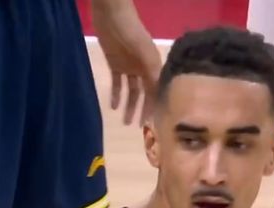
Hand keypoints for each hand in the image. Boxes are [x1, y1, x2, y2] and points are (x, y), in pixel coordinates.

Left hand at [92, 0, 161, 125]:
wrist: (112, 15)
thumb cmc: (132, 32)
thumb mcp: (145, 55)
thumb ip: (153, 75)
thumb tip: (161, 98)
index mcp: (154, 66)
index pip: (158, 91)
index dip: (157, 107)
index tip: (156, 124)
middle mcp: (144, 69)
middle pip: (145, 94)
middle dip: (143, 110)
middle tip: (141, 127)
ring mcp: (129, 67)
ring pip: (131, 92)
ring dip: (129, 106)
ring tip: (126, 123)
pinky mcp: (115, 64)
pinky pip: (116, 84)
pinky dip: (116, 95)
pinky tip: (114, 107)